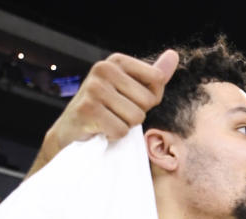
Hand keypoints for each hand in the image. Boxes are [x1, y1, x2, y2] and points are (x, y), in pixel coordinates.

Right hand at [45, 51, 177, 151]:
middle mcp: (103, 69)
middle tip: (116, 113)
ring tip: (108, 120)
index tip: (130, 100)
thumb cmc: (106, 109)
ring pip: (135, 117)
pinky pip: (121, 130)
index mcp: (117, 61)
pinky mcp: (88, 110)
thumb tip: (173, 55)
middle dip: (136, 114)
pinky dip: (114, 135)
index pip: (158, 78)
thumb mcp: (131, 88)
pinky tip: (101, 129)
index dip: (150, 98)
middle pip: (148, 101)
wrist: (71, 130)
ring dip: (125, 126)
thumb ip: (154, 74)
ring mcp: (93, 88)